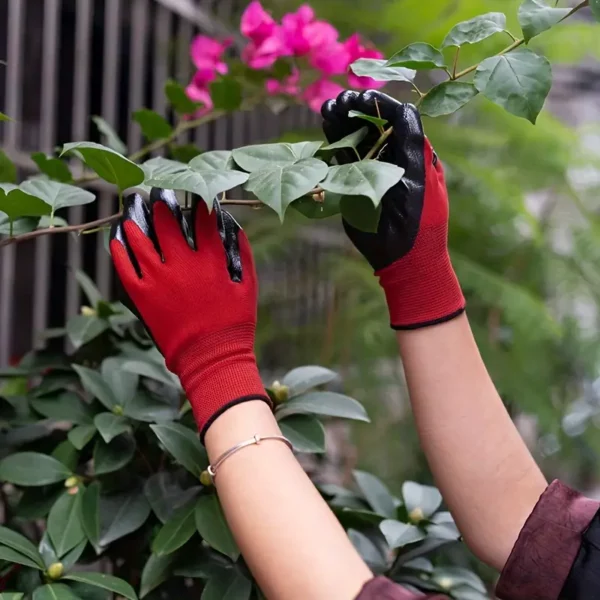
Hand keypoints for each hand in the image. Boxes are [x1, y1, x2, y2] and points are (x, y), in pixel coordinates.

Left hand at [109, 188, 269, 438]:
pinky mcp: (142, 296)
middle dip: (161, 205)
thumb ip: (244, 255)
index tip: (194, 197)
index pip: (203, 221)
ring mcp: (159, 279)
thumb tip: (236, 229)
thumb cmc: (234, 325)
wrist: (211, 358)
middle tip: (157, 196)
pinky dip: (119, 251)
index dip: (198, 204)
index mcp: (210, 261)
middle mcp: (182, 264)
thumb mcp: (248, 288)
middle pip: (167, 223)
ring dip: (135, 222)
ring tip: (132, 211)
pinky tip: (118, 239)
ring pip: (141, 240)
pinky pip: (125, 267)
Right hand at [321, 90, 464, 328]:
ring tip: (330, 108)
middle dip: (356, 110)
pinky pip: (343, 159)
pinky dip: (333, 143)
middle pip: (372, 126)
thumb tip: (405, 109)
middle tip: (341, 100)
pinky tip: (326, 126)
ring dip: (342, 122)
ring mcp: (371, 172)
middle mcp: (391, 159)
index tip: (362, 96)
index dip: (378, 105)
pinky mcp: (354, 186)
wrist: (405, 259)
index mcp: (412, 154)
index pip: (396, 120)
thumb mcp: (421, 179)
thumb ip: (413, 144)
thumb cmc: (420, 220)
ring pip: (355, 140)